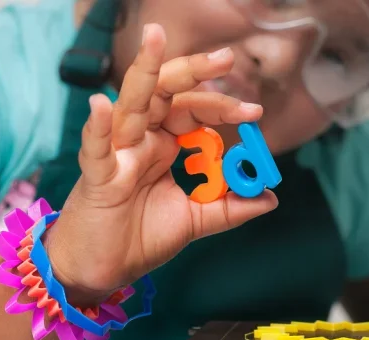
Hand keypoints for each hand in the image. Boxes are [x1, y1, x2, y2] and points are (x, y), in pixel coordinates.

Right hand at [43, 24, 277, 304]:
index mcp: (164, 144)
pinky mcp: (98, 176)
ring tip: (155, 40)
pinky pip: (97, 148)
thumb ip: (231, 208)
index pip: (194, 109)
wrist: (106, 271)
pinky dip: (98, 127)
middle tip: (226, 58)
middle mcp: (141, 140)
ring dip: (145, 73)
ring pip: (130, 104)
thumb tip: (271, 197)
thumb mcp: (197, 220)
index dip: (223, 106)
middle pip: (166, 93)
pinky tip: (103, 106)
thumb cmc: (142, 237)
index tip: (255, 111)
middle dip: (194, 71)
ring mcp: (118, 154)